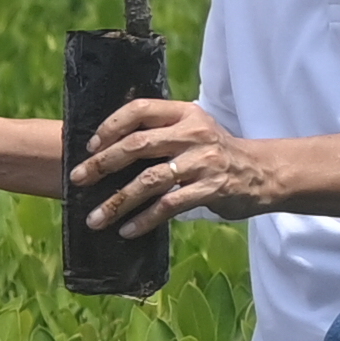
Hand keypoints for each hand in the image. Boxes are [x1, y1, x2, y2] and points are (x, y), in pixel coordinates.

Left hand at [71, 98, 284, 234]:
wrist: (262, 172)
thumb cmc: (215, 152)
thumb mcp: (192, 130)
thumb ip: (159, 132)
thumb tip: (105, 147)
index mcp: (185, 113)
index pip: (140, 109)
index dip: (111, 126)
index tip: (90, 145)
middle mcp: (193, 134)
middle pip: (137, 145)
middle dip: (102, 164)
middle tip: (77, 179)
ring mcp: (203, 162)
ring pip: (149, 181)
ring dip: (117, 202)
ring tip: (95, 219)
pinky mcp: (210, 189)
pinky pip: (169, 206)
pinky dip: (145, 220)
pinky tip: (127, 231)